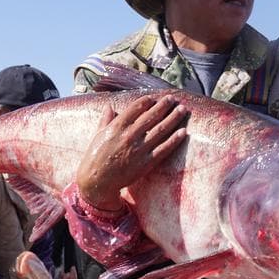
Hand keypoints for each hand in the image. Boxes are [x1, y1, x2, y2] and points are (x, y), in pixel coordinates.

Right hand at [76, 95, 188, 210]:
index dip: (147, 101)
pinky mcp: (146, 163)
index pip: (136, 108)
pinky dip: (174, 140)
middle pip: (151, 116)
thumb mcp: (98, 135)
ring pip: (160, 130)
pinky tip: (183, 132)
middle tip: (172, 99)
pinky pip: (163, 149)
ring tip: (182, 110)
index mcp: (117, 127)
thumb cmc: (95, 157)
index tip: (154, 97)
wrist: (97, 181)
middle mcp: (129, 136)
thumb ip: (105, 120)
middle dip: (164, 106)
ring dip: (173, 118)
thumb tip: (110, 107)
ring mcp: (139, 150)